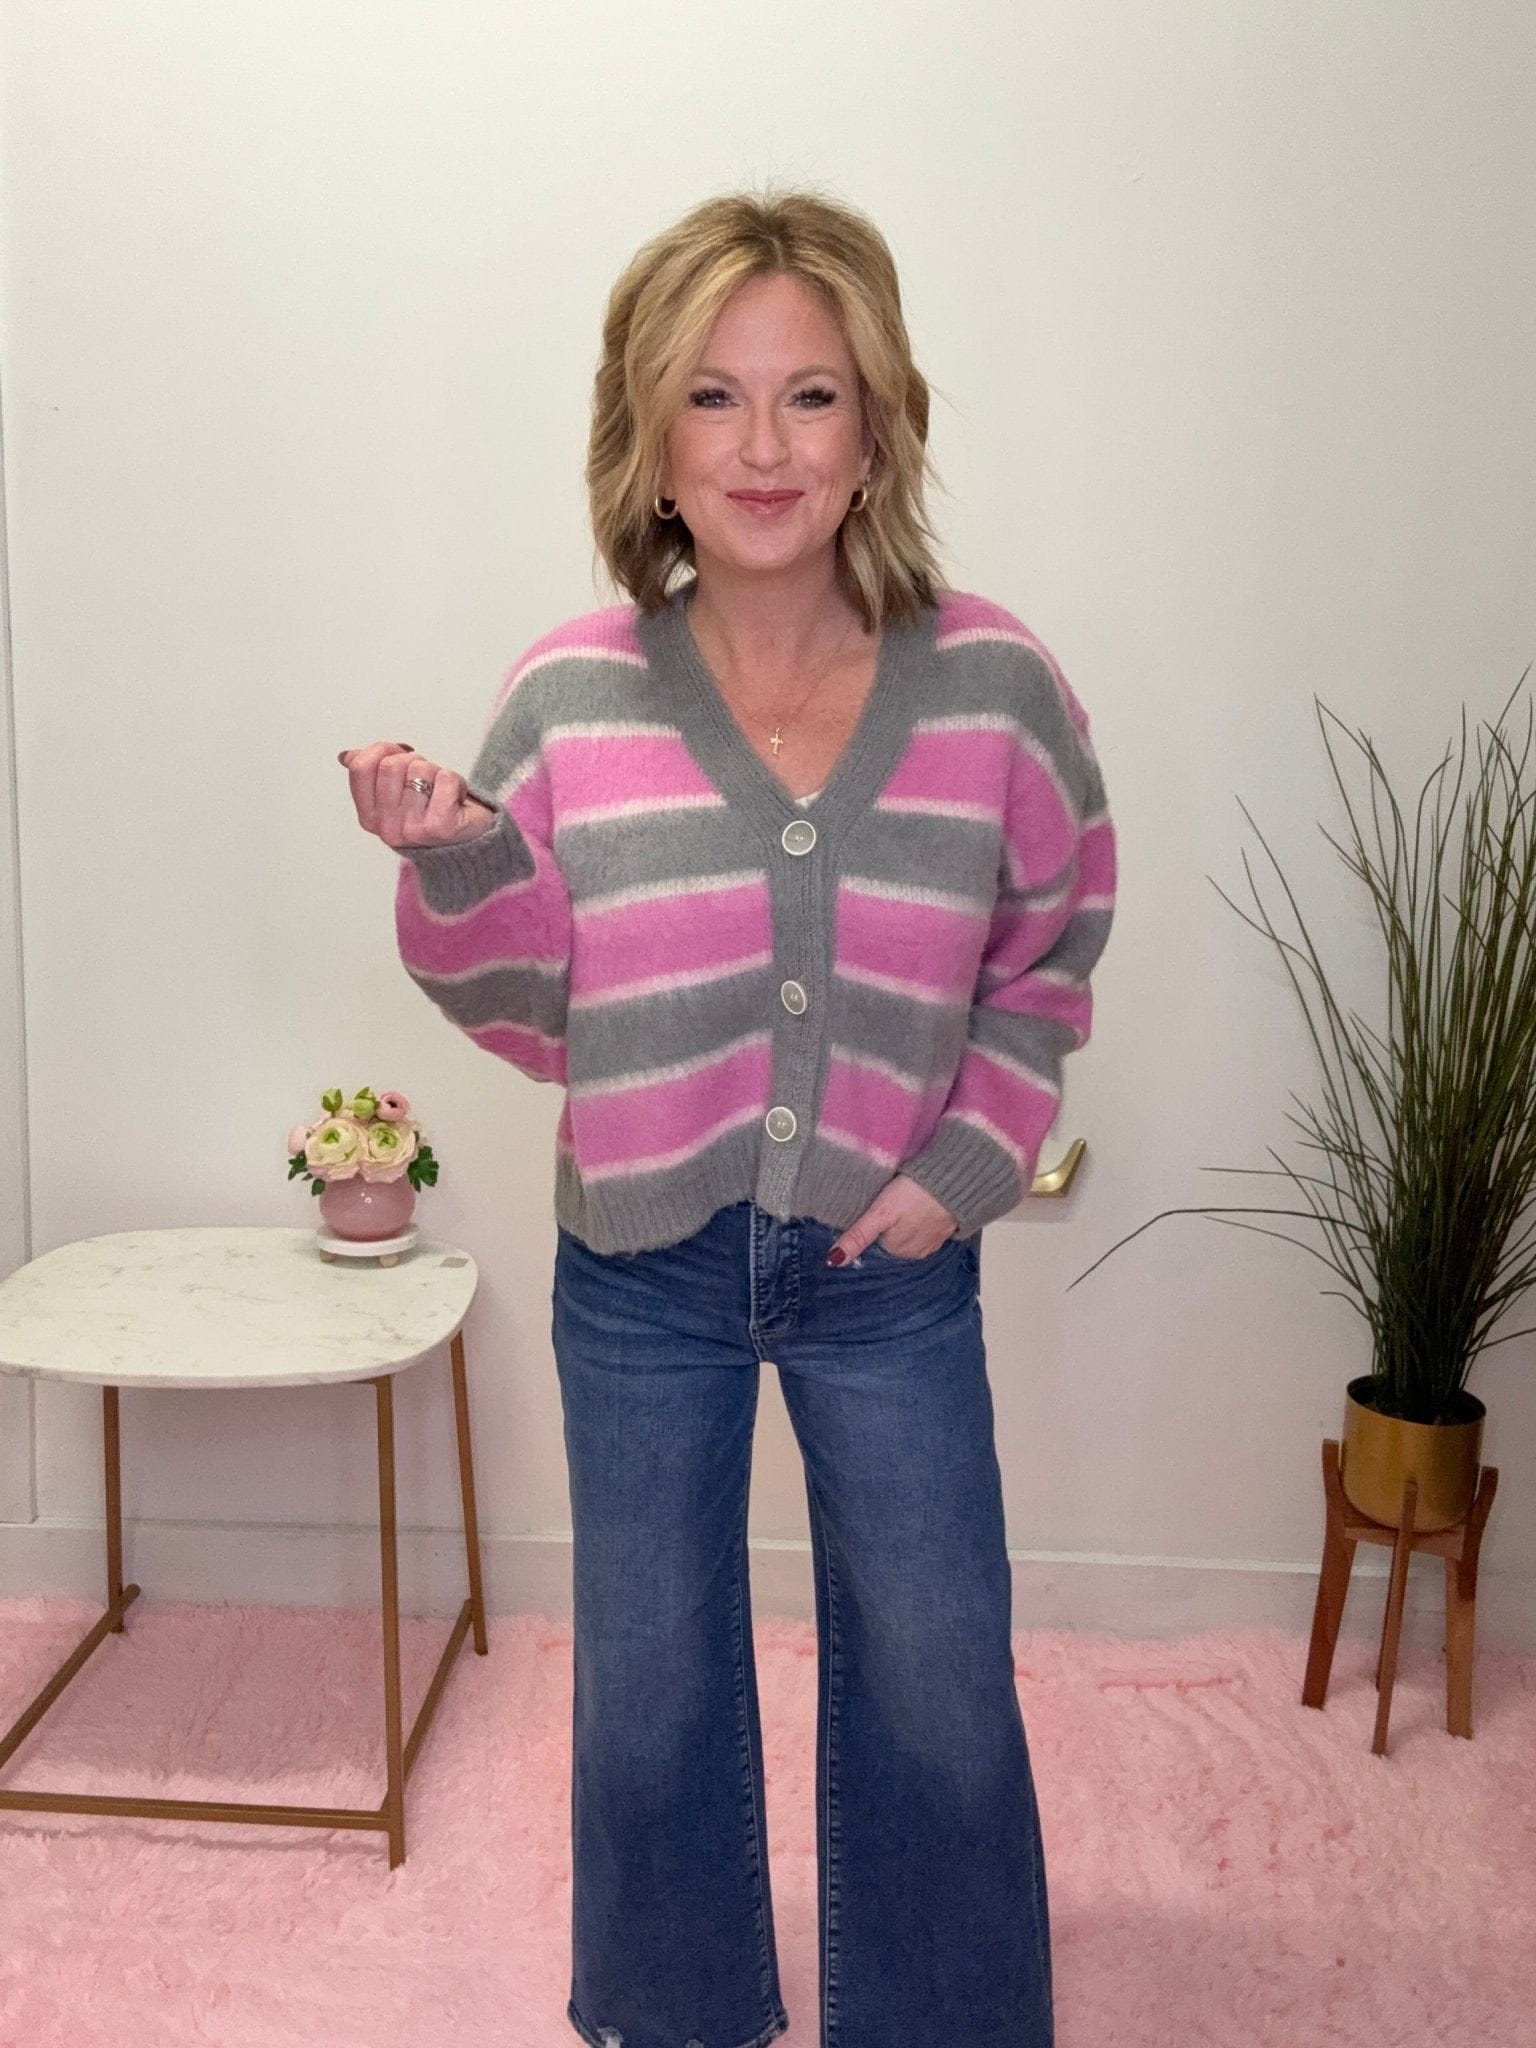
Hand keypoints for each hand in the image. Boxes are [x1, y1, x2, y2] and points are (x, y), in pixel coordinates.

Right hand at [338, 741, 499, 851]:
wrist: (469, 839)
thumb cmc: (431, 810)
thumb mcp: (395, 791)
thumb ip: (370, 772)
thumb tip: (348, 757)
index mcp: (369, 817)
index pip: (361, 767)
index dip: (382, 751)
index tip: (399, 757)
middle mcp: (387, 828)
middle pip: (391, 765)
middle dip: (413, 762)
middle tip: (426, 781)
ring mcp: (412, 830)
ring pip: (420, 770)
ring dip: (436, 773)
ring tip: (440, 792)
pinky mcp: (440, 827)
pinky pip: (446, 779)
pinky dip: (456, 781)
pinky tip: (456, 799)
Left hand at [826, 1174, 958, 1264]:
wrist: (957, 1180)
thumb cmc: (914, 1194)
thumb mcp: (880, 1213)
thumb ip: (858, 1236)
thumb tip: (833, 1262)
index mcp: (897, 1251)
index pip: (874, 1243)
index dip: (871, 1226)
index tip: (872, 1210)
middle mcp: (915, 1253)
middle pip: (891, 1239)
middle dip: (888, 1225)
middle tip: (888, 1202)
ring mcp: (932, 1242)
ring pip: (908, 1234)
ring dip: (905, 1221)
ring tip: (904, 1202)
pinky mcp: (945, 1229)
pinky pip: (925, 1228)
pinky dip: (921, 1218)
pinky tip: (919, 1204)